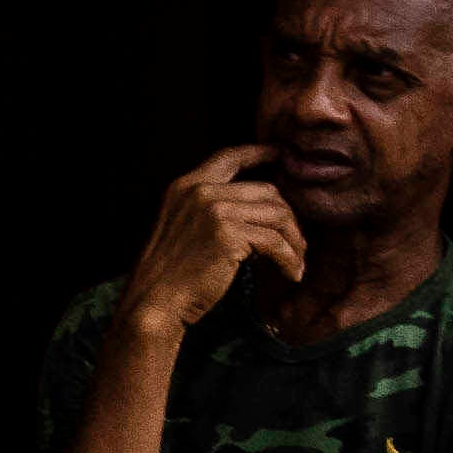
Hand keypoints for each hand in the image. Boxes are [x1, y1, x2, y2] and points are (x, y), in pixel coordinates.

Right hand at [124, 146, 305, 338]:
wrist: (155, 300)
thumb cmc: (170, 273)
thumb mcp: (182, 227)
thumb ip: (209, 209)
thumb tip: (257, 210)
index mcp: (184, 186)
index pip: (229, 158)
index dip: (259, 152)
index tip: (281, 154)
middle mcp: (200, 191)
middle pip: (267, 190)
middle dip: (290, 218)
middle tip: (297, 244)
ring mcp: (214, 210)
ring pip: (278, 215)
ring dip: (295, 241)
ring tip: (297, 262)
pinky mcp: (228, 233)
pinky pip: (276, 242)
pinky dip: (290, 260)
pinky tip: (292, 274)